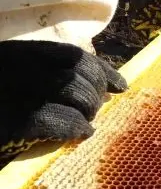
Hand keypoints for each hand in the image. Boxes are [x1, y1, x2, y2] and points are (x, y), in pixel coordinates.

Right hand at [0, 40, 126, 159]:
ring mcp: (14, 92)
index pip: (71, 55)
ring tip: (86, 121)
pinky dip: (77, 127)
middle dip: (97, 92)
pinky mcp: (13, 121)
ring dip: (89, 110)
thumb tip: (95, 91)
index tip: (120, 86)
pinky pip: (61, 119)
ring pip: (75, 94)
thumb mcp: (12, 80)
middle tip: (97, 109)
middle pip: (79, 73)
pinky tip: (80, 134)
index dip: (102, 70)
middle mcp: (16, 67)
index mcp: (14, 54)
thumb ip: (43, 78)